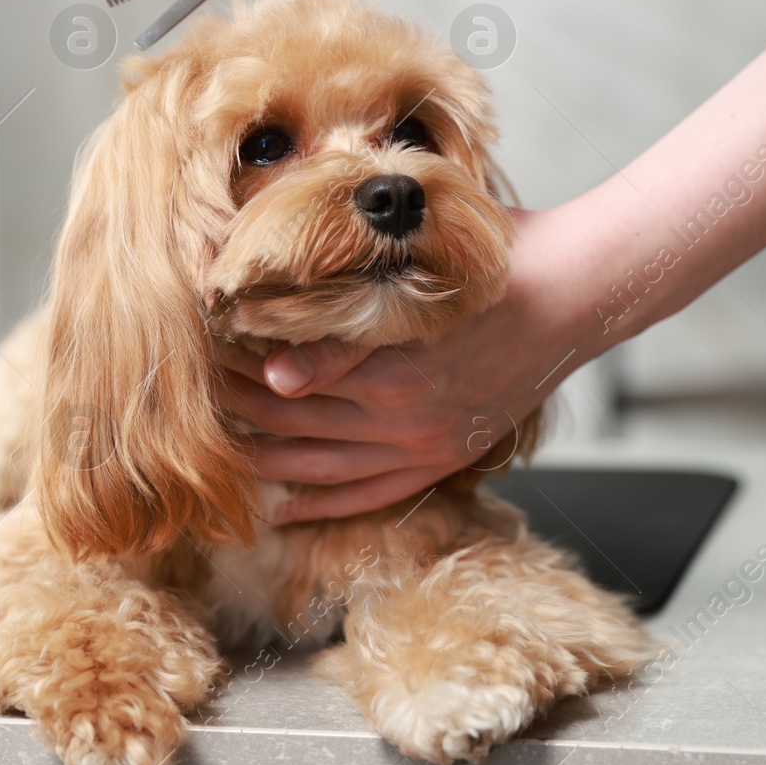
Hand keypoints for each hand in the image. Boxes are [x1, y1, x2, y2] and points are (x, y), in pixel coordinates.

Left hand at [217, 208, 616, 522]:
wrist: (574, 289)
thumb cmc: (490, 258)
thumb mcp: (415, 268)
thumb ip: (345, 319)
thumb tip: (277, 359)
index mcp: (387, 364)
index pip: (285, 377)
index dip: (236, 368)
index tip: (197, 356)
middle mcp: (400, 414)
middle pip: (294, 421)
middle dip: (236, 411)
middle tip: (190, 402)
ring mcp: (424, 442)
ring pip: (322, 464)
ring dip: (266, 460)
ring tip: (217, 451)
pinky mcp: (444, 455)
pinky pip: (371, 494)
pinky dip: (322, 504)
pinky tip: (281, 506)